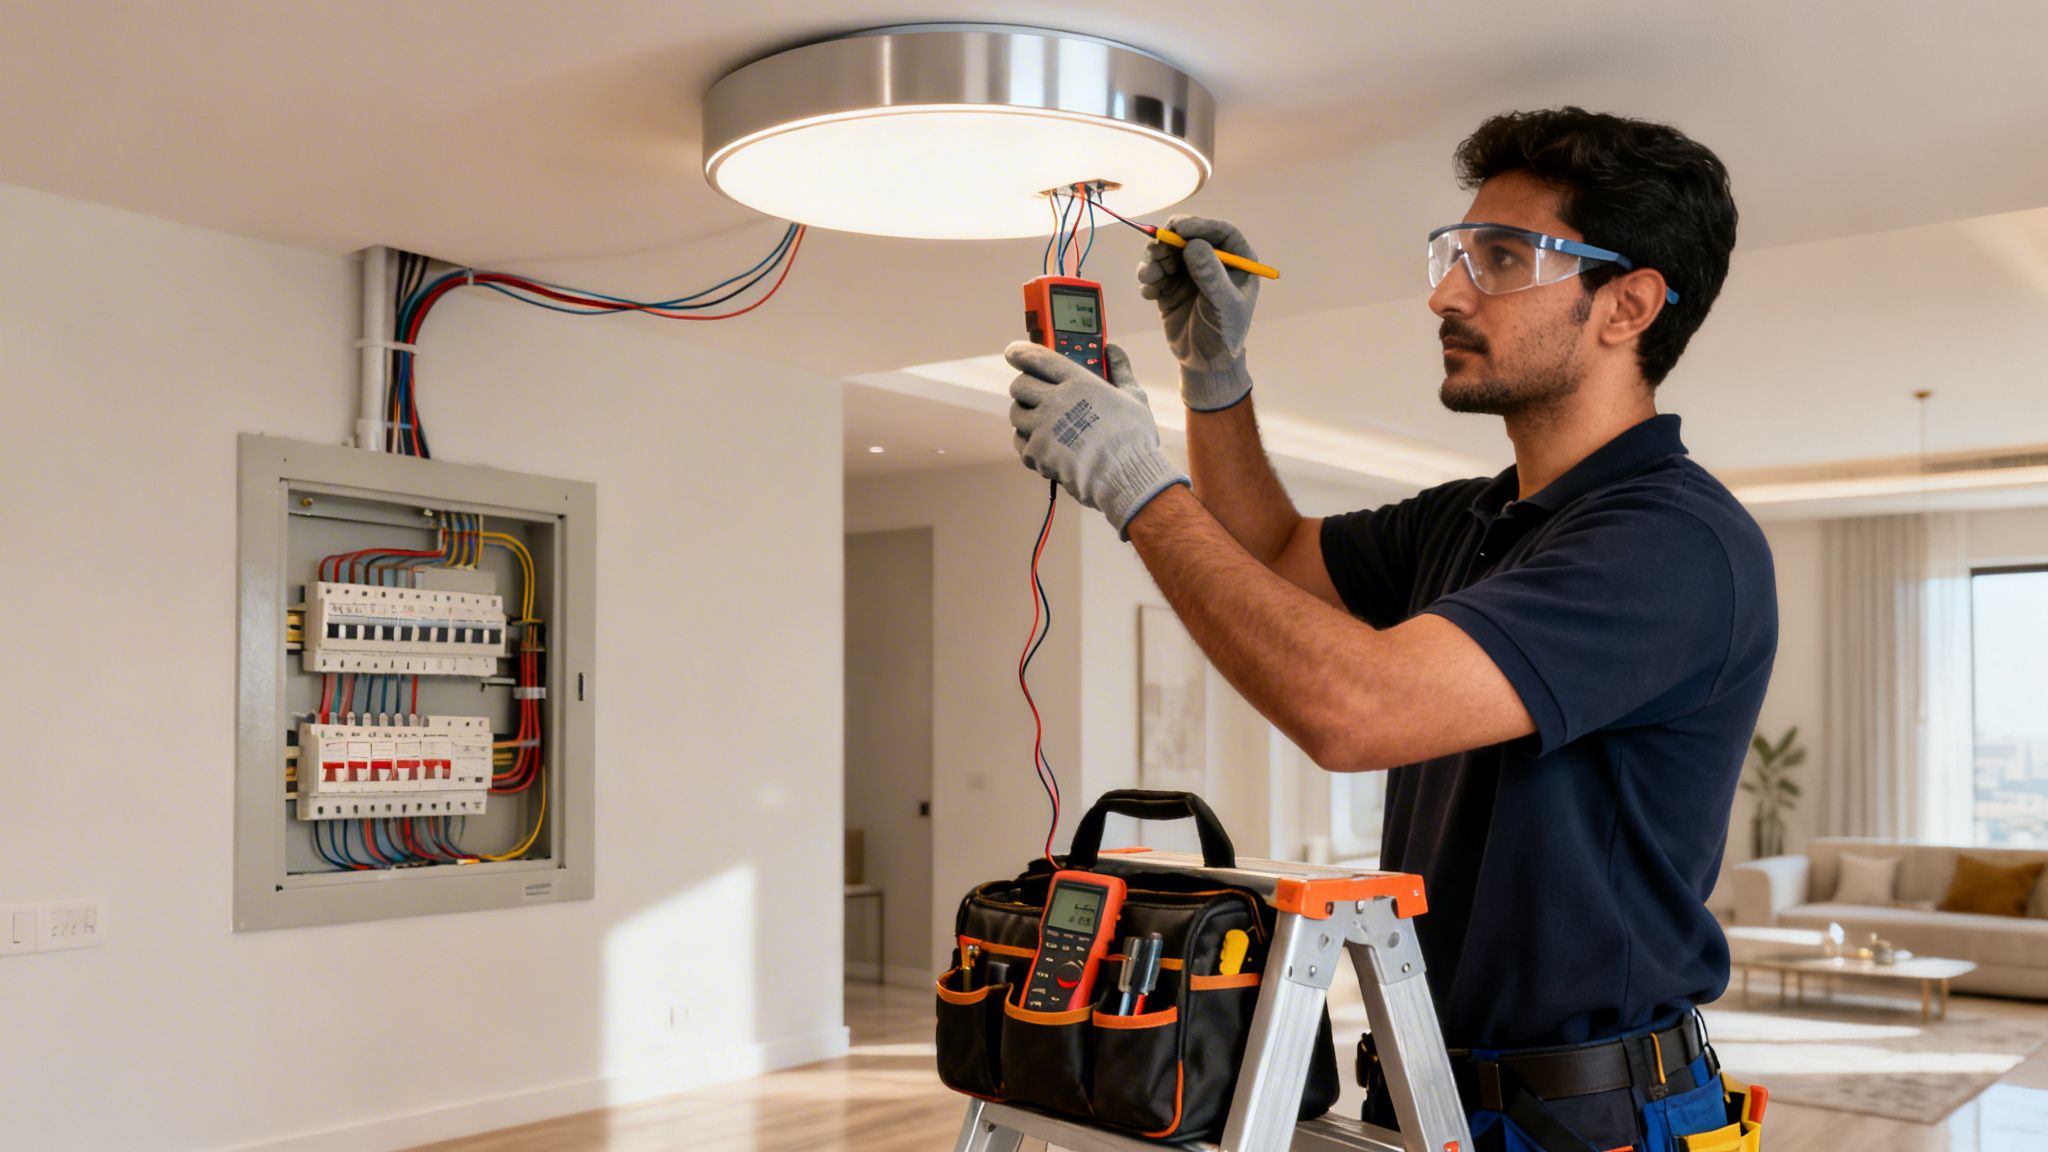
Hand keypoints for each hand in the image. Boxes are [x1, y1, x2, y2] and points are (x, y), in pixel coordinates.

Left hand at [1006, 341, 1189, 539]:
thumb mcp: (1133, 396)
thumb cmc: (1133, 438)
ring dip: (1025, 416)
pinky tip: (1046, 447)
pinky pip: (1021, 443)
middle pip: (1019, 385)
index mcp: (1078, 382)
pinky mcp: (1037, 453)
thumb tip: (1112, 349)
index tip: (1013, 352)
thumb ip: (1120, 369)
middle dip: (1024, 387)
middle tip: (1034, 394)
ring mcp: (1043, 428)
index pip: (1038, 358)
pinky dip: (1029, 445)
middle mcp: (1055, 401)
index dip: (1020, 352)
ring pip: (1015, 413)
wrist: (1125, 476)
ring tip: (1042, 423)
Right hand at [1136, 215, 1258, 410]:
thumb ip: (1210, 275)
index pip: (1219, 232)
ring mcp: (1189, 273)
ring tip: (1148, 278)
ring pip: (1166, 252)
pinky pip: (1154, 272)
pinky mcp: (1170, 286)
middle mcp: (1212, 262)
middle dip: (1168, 242)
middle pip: (1187, 237)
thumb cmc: (1224, 334)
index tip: (1178, 226)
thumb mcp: (1222, 305)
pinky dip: (1148, 278)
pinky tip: (1150, 294)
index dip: (1199, 224)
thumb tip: (1194, 245)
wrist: (1205, 363)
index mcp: (1236, 261)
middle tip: (1155, 250)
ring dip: (1152, 260)